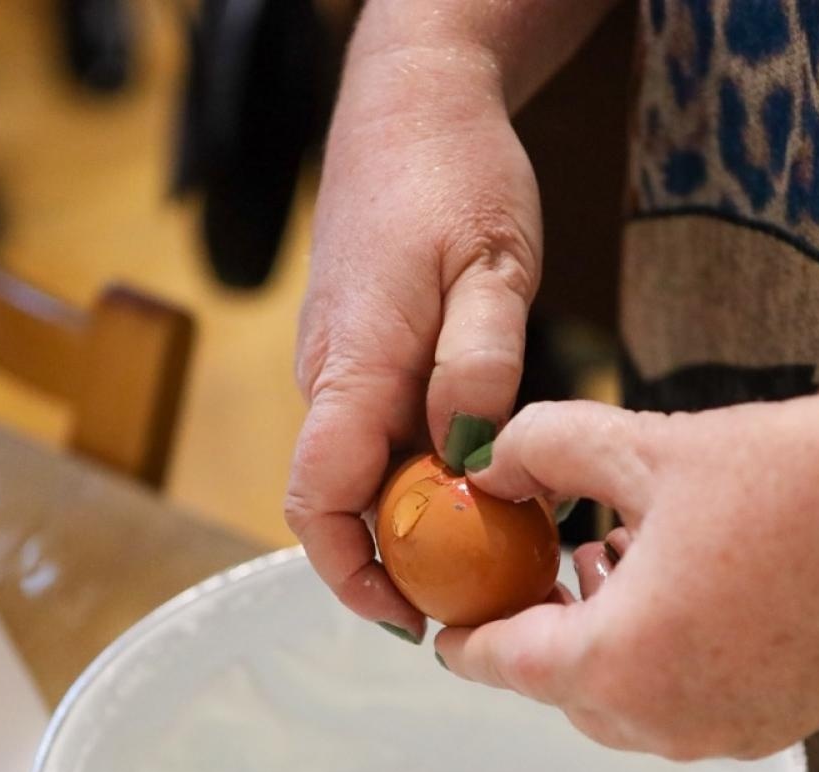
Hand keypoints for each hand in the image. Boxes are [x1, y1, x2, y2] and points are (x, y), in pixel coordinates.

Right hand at [285, 35, 541, 639]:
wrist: (410, 105)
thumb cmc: (453, 173)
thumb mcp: (493, 262)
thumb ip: (478, 361)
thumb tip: (468, 456)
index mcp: (353, 363)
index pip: (318, 498)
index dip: (352, 573)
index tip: (408, 619)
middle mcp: (329, 377)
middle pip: (341, 502)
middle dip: (400, 563)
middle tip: (488, 595)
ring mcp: (339, 368)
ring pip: (363, 472)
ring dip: (417, 520)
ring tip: (500, 544)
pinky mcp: (360, 356)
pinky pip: (378, 437)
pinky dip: (421, 474)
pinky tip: (481, 479)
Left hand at [433, 350, 818, 759]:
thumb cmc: (798, 475)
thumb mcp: (645, 446)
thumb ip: (542, 451)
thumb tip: (489, 464)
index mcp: (621, 662)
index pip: (503, 665)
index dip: (463, 636)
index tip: (444, 621)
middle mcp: (668, 722)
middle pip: (562, 690)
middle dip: (538, 632)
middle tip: (531, 567)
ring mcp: (730, 734)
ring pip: (625, 704)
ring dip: (601, 646)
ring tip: (606, 563)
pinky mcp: (782, 726)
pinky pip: (687, 706)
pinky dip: (662, 660)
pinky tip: (677, 586)